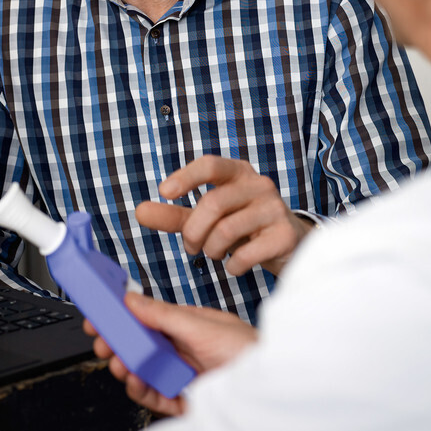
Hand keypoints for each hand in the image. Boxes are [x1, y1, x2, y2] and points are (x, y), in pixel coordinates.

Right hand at [84, 292, 256, 415]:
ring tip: (120, 363)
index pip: (145, 319)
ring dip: (126, 367)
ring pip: (143, 371)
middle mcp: (181, 349)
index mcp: (185, 325)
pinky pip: (154, 395)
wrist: (269, 384)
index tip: (100, 317)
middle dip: (118, 344)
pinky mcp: (183, 398)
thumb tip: (133, 299)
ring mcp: (181, 374)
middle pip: (140, 347)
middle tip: (103, 343)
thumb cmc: (247, 349)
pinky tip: (135, 381)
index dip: (121, 318)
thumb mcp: (202, 325)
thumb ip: (164, 314)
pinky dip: (141, 390)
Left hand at [136, 155, 314, 275]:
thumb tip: (139, 212)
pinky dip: (232, 265)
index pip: (210, 165)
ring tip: (213, 254)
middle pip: (213, 202)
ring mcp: (275, 209)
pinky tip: (234, 266)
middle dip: (193, 231)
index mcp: (239, 173)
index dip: (186, 176)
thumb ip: (175, 215)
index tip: (164, 192)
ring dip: (211, 249)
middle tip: (190, 248)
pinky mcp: (284, 235)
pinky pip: (247, 253)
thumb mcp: (208, 219)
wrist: (291, 245)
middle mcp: (259, 185)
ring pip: (227, 229)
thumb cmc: (244, 225)